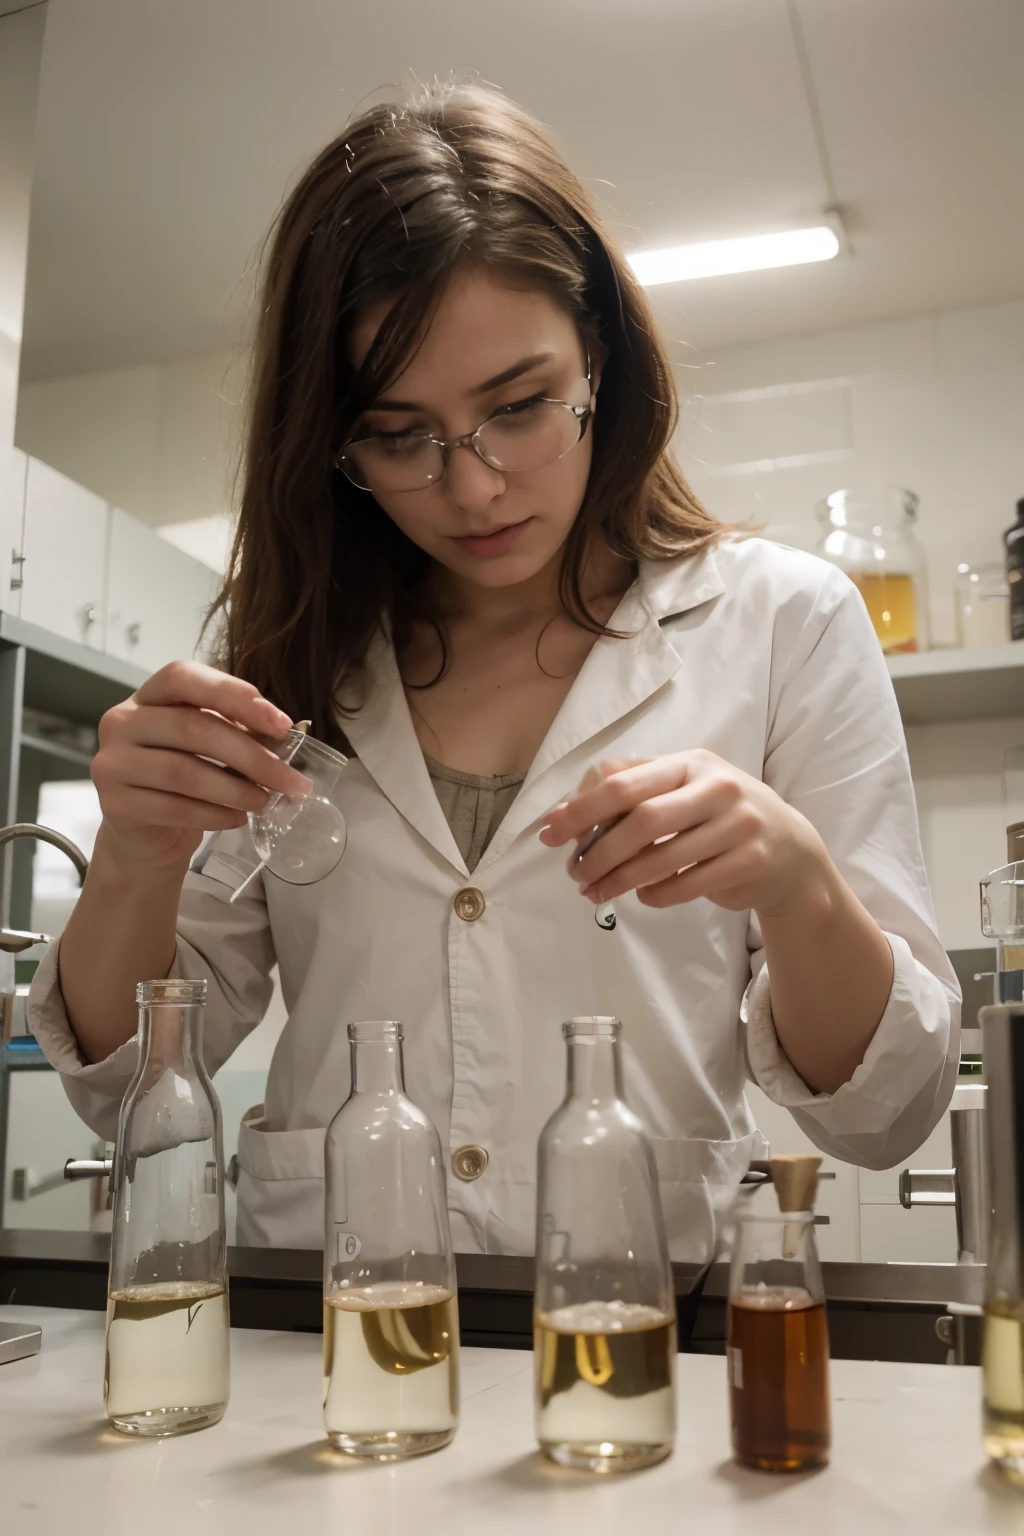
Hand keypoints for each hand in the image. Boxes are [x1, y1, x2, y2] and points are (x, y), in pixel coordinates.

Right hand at [91, 661, 311, 875]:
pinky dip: (214, 815)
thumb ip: (244, 732)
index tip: (282, 724)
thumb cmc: (183, 779)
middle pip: (193, 727)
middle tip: (290, 780)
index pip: (184, 677)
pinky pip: (174, 808)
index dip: (235, 695)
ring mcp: (112, 762)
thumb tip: (293, 731)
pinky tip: (236, 819)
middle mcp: (122, 721)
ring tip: (264, 801)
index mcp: (148, 696)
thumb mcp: (213, 747)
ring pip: (185, 772)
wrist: (144, 835)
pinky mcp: (114, 804)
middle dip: (252, 756)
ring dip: (235, 790)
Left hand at [539, 751, 832, 917]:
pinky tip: (642, 897)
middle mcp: (717, 787)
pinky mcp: (751, 862)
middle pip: (641, 820)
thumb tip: (568, 814)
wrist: (791, 849)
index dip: (581, 808)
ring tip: (595, 890)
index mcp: (690, 763)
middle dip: (599, 850)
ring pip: (663, 857)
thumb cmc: (719, 816)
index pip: (623, 782)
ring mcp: (739, 825)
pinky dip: (656, 894)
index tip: (550, 832)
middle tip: (574, 872)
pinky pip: (688, 884)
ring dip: (620, 879)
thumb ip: (634, 789)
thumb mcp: (685, 788)